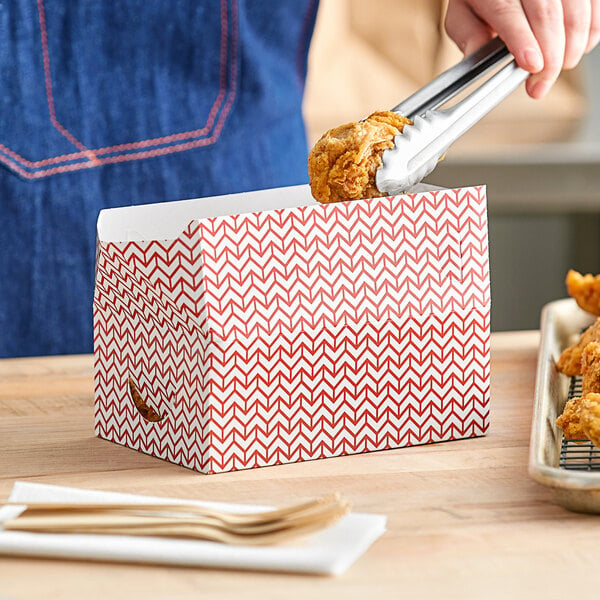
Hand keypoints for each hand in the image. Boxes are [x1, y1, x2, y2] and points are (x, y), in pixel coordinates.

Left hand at [445, 0, 599, 97]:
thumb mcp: (463, 14)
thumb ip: (469, 34)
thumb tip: (475, 55)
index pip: (507, 11)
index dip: (522, 40)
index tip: (531, 65)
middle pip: (546, 13)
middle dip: (549, 55)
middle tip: (541, 84)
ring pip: (574, 9)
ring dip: (571, 46)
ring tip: (558, 69)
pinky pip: (592, 5)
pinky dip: (589, 31)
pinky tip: (576, 50)